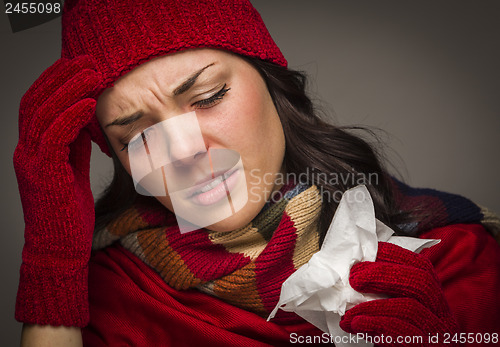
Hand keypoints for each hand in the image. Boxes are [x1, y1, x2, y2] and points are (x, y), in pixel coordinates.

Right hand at [14, 55, 102, 325]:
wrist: (59, 247)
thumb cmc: (68, 210)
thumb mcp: (72, 169)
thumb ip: (74, 144)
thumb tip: (87, 117)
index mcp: (33, 148)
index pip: (39, 103)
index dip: (56, 80)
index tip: (80, 64)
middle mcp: (26, 151)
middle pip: (36, 101)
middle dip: (61, 76)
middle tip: (87, 59)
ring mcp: (30, 163)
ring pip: (42, 114)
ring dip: (67, 90)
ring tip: (92, 73)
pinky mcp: (41, 176)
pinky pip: (52, 138)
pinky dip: (70, 117)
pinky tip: (88, 103)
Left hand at [340, 242, 458, 346]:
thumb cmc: (392, 337)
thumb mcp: (391, 310)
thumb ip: (382, 292)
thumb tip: (354, 273)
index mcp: (433, 298)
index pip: (421, 265)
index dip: (392, 255)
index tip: (363, 255)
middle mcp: (442, 313)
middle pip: (420, 281)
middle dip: (381, 274)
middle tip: (353, 278)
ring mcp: (439, 333)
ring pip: (411, 307)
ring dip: (372, 306)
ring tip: (348, 312)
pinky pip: (404, 333)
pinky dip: (376, 324)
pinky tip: (356, 325)